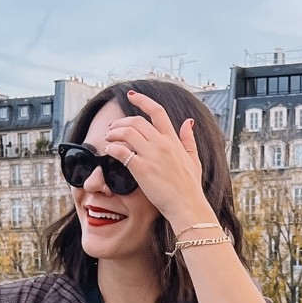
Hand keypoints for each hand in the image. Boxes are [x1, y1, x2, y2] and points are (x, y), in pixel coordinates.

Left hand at [102, 91, 213, 230]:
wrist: (187, 206)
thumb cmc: (189, 187)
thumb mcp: (193, 159)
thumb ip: (189, 139)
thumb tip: (189, 122)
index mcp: (173, 140)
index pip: (157, 111)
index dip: (142, 100)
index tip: (131, 96)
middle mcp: (162, 143)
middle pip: (136, 121)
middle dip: (120, 122)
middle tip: (112, 128)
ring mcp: (151, 155)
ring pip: (126, 132)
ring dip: (113, 132)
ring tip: (108, 138)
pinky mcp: (142, 169)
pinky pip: (121, 151)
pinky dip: (112, 148)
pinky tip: (110, 151)